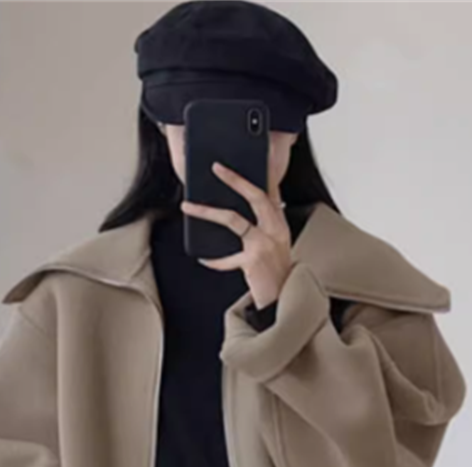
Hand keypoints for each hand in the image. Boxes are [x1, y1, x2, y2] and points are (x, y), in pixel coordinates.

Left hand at [181, 162, 293, 308]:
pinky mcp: (253, 260)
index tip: (252, 159)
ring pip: (233, 219)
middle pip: (256, 196)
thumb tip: (237, 213)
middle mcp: (275, 231)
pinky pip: (225, 257)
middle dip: (235, 179)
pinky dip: (213, 259)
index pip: (271, 192)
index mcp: (280, 225)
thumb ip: (262, 229)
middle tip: (217, 168)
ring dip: (207, 212)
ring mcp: (265, 244)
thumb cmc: (275, 274)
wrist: (282, 301)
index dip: (261, 173)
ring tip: (189, 207)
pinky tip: (203, 258)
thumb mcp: (274, 247)